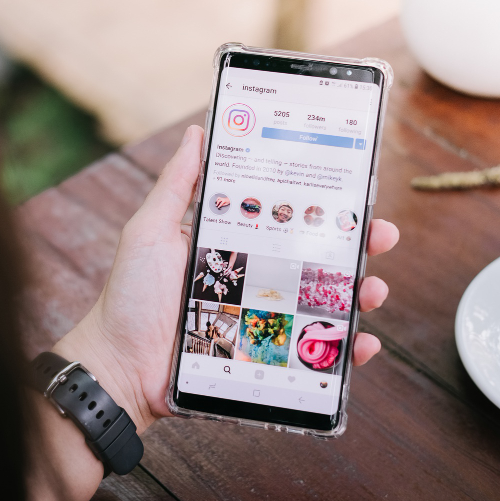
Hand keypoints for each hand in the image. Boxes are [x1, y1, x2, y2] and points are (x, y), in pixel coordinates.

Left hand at [56, 125, 398, 432]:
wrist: (118, 368)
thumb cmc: (130, 297)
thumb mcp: (150, 232)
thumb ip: (176, 186)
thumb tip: (198, 132)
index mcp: (236, 243)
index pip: (290, 217)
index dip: (325, 204)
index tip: (355, 188)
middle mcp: (258, 277)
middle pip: (320, 257)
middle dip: (359, 244)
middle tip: (381, 234)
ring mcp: (266, 319)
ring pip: (327, 303)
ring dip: (361, 294)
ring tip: (373, 289)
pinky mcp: (268, 358)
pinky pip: (317, 354)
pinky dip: (346, 349)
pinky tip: (363, 341)